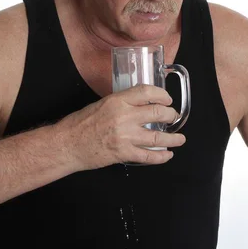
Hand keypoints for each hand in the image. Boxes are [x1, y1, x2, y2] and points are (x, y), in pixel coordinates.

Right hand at [55, 84, 185, 170]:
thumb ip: (122, 102)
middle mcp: (124, 117)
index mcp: (118, 101)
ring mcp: (125, 136)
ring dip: (173, 138)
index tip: (167, 98)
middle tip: (173, 116)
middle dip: (170, 115)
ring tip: (179, 138)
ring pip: (158, 137)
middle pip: (157, 112)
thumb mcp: (103, 103)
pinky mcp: (124, 153)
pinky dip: (161, 156)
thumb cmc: (81, 123)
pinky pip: (148, 156)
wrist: (68, 144)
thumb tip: (141, 103)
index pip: (147, 92)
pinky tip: (167, 154)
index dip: (162, 94)